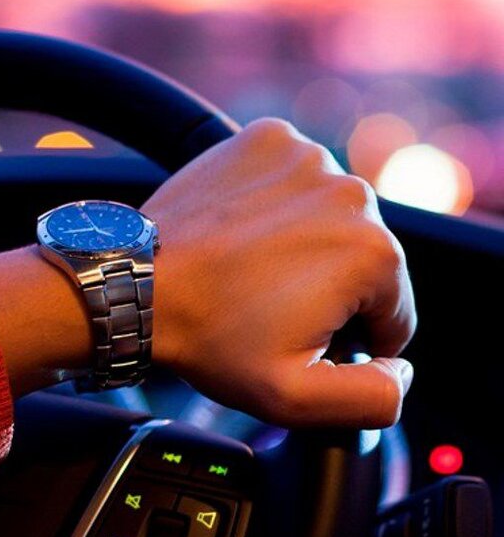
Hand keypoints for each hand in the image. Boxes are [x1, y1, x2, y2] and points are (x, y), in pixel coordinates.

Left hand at [142, 118, 415, 427]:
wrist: (135, 283)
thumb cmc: (207, 337)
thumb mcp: (294, 397)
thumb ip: (372, 398)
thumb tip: (402, 372)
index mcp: (375, 254)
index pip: (392, 312)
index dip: (348, 339)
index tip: (296, 338)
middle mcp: (352, 193)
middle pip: (364, 260)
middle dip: (327, 289)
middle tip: (264, 306)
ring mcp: (308, 157)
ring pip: (330, 216)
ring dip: (304, 242)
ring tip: (248, 270)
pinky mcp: (268, 137)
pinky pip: (293, 178)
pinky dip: (275, 201)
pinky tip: (241, 231)